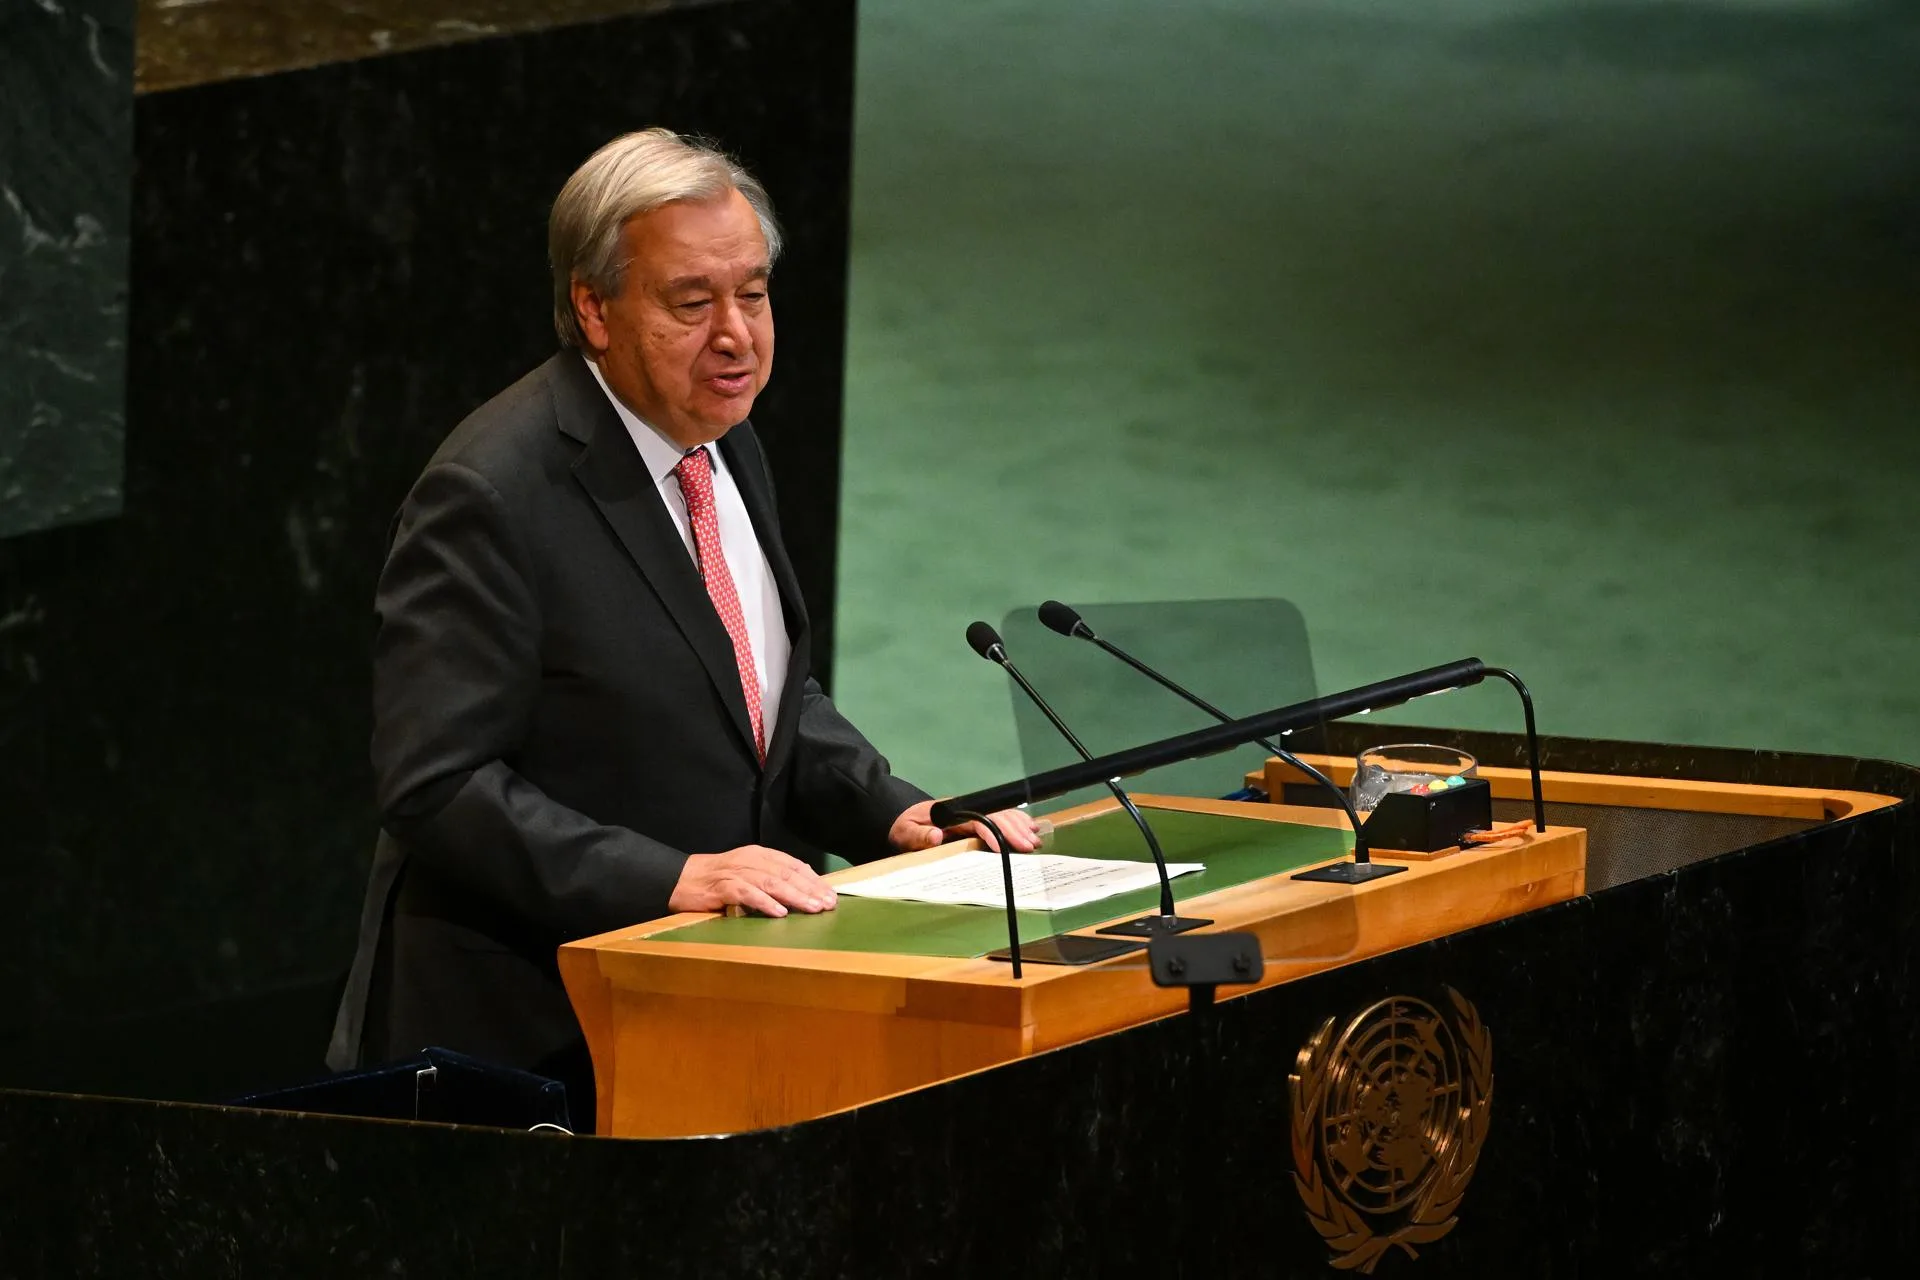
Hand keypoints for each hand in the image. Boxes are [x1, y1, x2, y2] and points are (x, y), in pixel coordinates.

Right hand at [668, 845, 837, 917]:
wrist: (681, 879)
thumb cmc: (718, 879)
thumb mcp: (747, 872)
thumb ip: (771, 876)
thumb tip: (803, 885)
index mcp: (759, 855)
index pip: (792, 865)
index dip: (813, 879)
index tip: (830, 894)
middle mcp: (750, 860)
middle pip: (786, 874)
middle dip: (809, 889)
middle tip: (827, 903)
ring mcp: (736, 873)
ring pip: (771, 883)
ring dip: (795, 896)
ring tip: (812, 908)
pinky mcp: (722, 887)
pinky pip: (747, 894)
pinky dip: (764, 903)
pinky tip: (779, 912)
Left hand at [888, 801, 1041, 853]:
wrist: (900, 816)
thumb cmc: (903, 825)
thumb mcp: (904, 831)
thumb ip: (918, 836)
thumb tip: (937, 835)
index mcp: (951, 811)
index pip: (978, 819)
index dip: (994, 833)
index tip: (1006, 848)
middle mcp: (965, 808)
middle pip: (996, 816)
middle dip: (1014, 831)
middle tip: (1031, 847)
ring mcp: (971, 812)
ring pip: (1001, 815)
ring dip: (1019, 826)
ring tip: (1035, 841)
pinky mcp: (973, 818)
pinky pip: (998, 818)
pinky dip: (1015, 824)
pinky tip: (1029, 830)